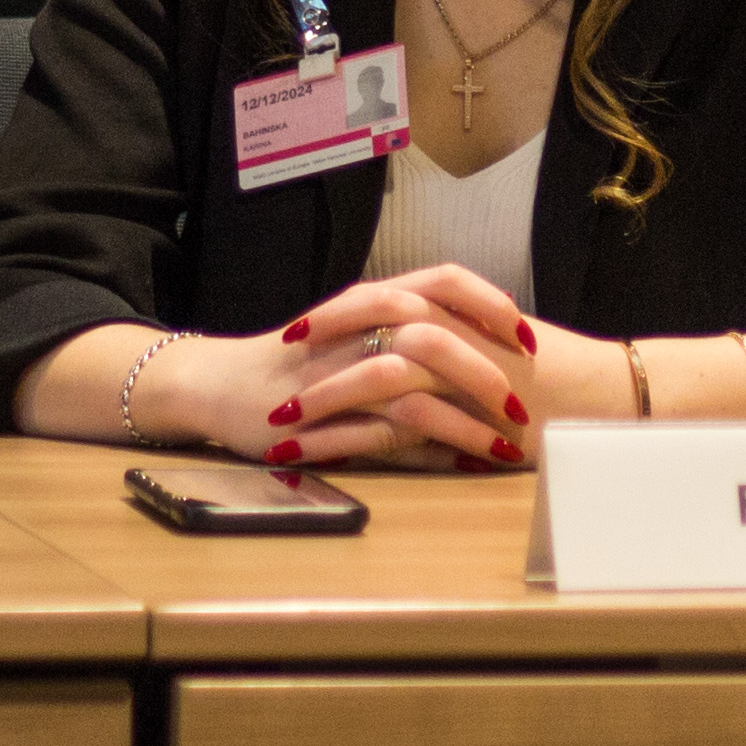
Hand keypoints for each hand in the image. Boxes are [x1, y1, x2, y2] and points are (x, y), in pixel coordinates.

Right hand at [169, 265, 539, 472]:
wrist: (219, 385)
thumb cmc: (294, 365)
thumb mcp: (354, 338)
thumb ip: (407, 344)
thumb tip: (473, 370)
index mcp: (371, 301)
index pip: (443, 280)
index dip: (489, 303)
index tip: (526, 334)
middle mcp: (358, 327)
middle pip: (436, 331)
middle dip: (487, 368)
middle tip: (523, 400)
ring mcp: (340, 371)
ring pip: (415, 386)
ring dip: (465, 417)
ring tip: (504, 443)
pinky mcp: (323, 416)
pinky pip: (385, 432)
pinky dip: (426, 448)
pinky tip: (459, 465)